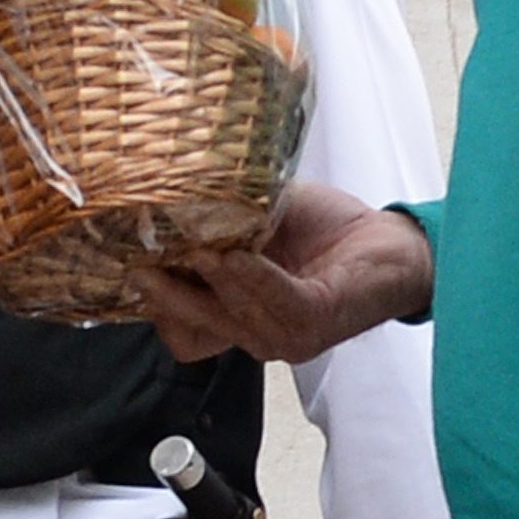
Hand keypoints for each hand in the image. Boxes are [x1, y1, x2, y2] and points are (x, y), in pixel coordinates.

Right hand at [132, 182, 431, 365]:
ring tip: (192, 243)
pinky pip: (277, 302)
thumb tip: (172, 182)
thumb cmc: (327, 233)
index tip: (126, 258)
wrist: (392, 246)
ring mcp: (285, 336)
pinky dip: (254, 278)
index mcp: (237, 314)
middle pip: (192, 322)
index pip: (179, 324)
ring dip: (209, 277)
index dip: (152, 297)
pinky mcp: (316, 321)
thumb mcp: (261, 221)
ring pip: (231, 311)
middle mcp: (255, 334)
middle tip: (139, 255)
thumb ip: (221, 216)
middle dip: (165, 290)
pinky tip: (237, 254)